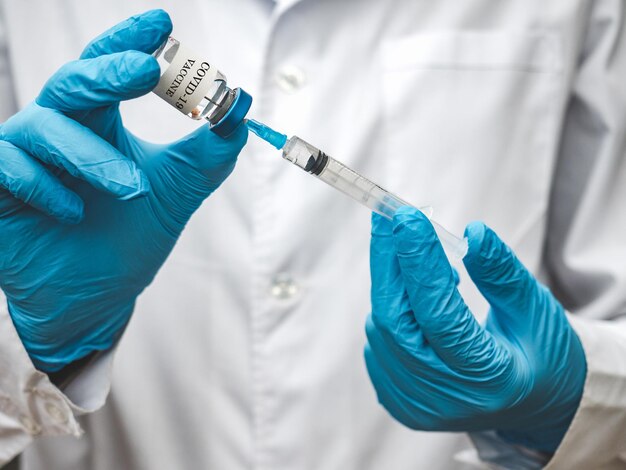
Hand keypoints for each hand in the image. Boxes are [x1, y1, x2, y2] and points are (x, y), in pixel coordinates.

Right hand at [0, 10, 247, 371]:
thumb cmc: (130, 237)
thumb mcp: (179, 190)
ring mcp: (24, 158)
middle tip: (147, 69)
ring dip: (93, 155)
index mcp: (98, 122)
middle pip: (73, 82)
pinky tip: (75, 212)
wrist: (97, 297)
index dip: (129, 42)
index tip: (162, 24)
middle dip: (108, 72)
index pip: (109, 68)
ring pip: (44, 127)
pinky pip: (8, 169)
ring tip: (135, 188)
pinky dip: (44, 186)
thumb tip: (242, 107)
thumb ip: (211, 151)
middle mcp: (59, 130)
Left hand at [364, 207, 586, 452]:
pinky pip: (377, 346)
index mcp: (491, 381)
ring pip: (381, 332)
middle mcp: (447, 401)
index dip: (420, 263)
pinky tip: (413, 297)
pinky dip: (388, 311)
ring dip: (392, 286)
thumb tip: (472, 232)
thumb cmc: (542, 354)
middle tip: (391, 221)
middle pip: (395, 324)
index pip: (440, 316)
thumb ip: (502, 274)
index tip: (407, 218)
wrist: (536, 404)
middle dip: (389, 265)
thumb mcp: (536, 311)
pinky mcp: (401, 402)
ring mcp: (419, 406)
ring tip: (422, 261)